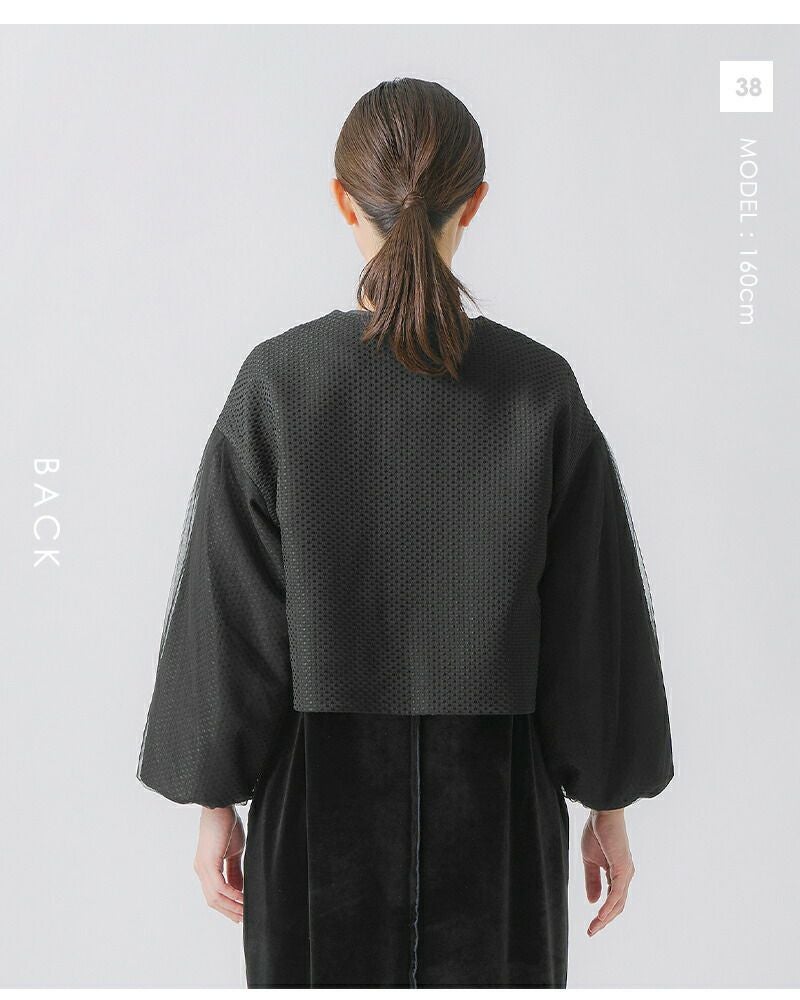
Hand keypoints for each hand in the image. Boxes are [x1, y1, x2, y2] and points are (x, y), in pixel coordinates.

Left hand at [193, 805, 244, 923]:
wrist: (220, 806)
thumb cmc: (227, 825)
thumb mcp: (234, 852)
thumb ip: (234, 871)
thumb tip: (239, 889)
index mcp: (205, 868)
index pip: (215, 894)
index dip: (228, 906)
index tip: (241, 914)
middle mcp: (201, 870)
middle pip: (213, 900)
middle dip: (229, 911)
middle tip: (244, 919)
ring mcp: (202, 867)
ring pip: (215, 897)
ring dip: (232, 906)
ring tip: (246, 912)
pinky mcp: (208, 863)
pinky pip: (219, 887)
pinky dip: (232, 895)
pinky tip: (243, 899)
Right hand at [581, 808, 634, 936]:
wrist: (602, 813)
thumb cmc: (597, 832)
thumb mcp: (590, 860)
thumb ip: (592, 880)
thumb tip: (593, 902)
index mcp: (617, 874)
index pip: (612, 900)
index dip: (602, 914)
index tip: (590, 926)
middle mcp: (625, 876)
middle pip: (618, 906)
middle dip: (604, 921)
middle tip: (591, 932)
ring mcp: (626, 873)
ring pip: (618, 903)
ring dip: (606, 917)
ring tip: (594, 928)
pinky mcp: (623, 868)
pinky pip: (617, 893)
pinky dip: (609, 906)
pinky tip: (600, 915)